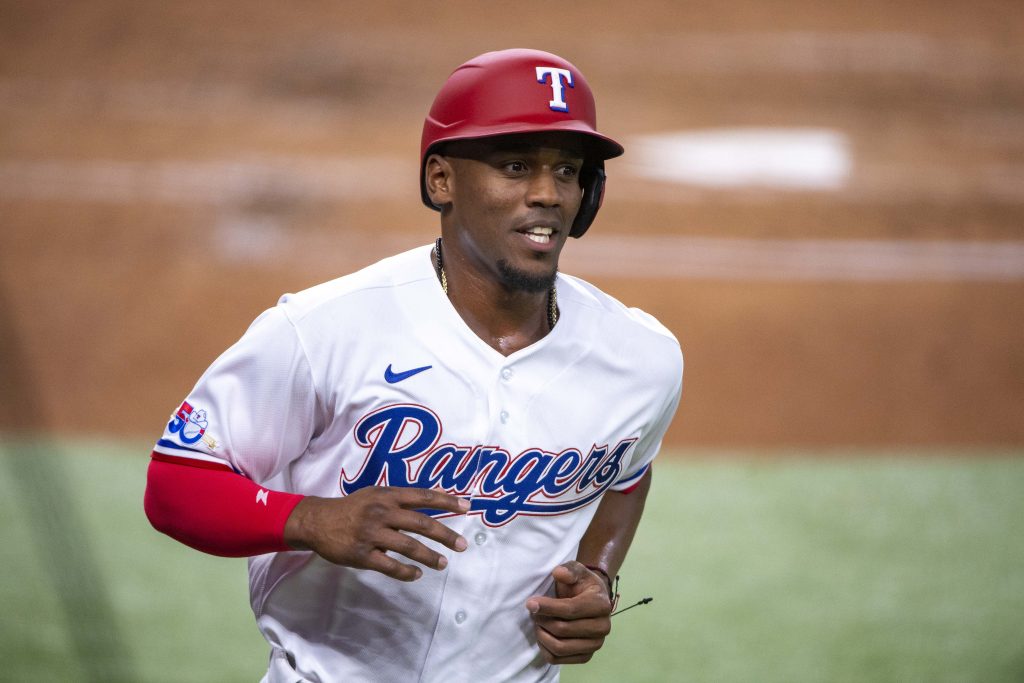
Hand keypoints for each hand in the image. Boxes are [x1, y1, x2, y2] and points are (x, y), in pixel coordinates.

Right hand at [283, 486, 468, 580]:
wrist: (318, 521)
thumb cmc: (353, 507)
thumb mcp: (376, 494)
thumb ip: (402, 498)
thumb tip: (434, 500)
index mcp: (387, 495)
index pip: (423, 497)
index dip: (447, 501)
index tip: (467, 507)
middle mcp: (382, 512)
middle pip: (421, 523)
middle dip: (445, 535)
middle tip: (462, 545)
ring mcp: (371, 534)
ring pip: (408, 547)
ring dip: (429, 557)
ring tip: (443, 564)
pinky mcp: (362, 555)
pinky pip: (389, 566)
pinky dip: (406, 572)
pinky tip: (417, 574)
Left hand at [525, 561, 612, 664]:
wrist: (592, 600)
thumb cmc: (581, 584)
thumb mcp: (576, 570)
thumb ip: (569, 570)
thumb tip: (558, 573)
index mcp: (601, 604)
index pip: (570, 610)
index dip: (548, 607)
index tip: (530, 603)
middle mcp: (603, 627)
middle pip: (563, 630)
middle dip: (543, 620)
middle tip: (533, 613)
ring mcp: (595, 645)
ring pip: (560, 648)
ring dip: (542, 635)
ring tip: (537, 623)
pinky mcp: (586, 657)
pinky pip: (559, 659)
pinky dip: (545, 649)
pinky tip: (542, 635)